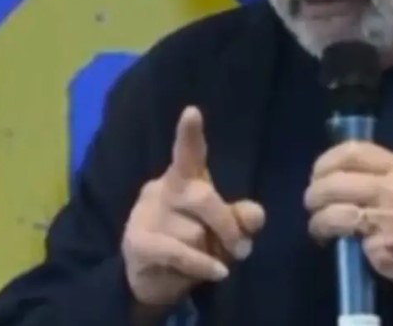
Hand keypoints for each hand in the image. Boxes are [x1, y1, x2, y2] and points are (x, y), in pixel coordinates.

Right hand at [122, 106, 265, 309]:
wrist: (152, 281)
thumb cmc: (191, 245)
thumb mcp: (222, 231)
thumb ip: (241, 220)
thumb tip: (256, 215)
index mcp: (183, 179)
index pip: (188, 154)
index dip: (189, 134)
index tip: (192, 112)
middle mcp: (162, 190)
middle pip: (203, 196)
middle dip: (227, 224)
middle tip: (243, 249)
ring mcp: (145, 215)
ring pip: (193, 232)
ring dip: (209, 252)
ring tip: (207, 260)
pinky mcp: (137, 243)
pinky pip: (178, 252)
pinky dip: (202, 264)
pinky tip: (218, 273)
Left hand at [304, 142, 392, 294]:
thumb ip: (389, 173)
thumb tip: (352, 174)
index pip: (353, 152)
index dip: (326, 160)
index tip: (319, 172)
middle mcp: (388, 190)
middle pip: (332, 183)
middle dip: (314, 193)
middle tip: (312, 202)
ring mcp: (382, 221)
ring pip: (332, 215)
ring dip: (318, 222)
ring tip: (320, 227)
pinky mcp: (380, 251)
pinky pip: (352, 244)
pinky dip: (345, 245)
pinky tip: (349, 247)